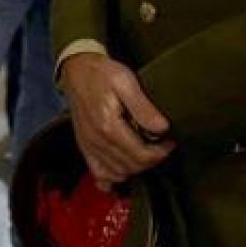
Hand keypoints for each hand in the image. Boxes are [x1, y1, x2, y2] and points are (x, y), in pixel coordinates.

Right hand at [59, 52, 173, 185]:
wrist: (76, 69)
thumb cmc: (102, 73)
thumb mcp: (126, 81)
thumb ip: (143, 107)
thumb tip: (162, 129)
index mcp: (108, 126)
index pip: (141, 156)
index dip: (161, 153)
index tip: (169, 141)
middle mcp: (96, 140)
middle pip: (132, 167)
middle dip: (151, 160)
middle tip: (161, 145)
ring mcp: (89, 145)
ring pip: (118, 173)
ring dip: (136, 167)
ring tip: (144, 151)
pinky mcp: (85, 146)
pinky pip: (99, 174)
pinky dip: (113, 177)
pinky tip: (123, 168)